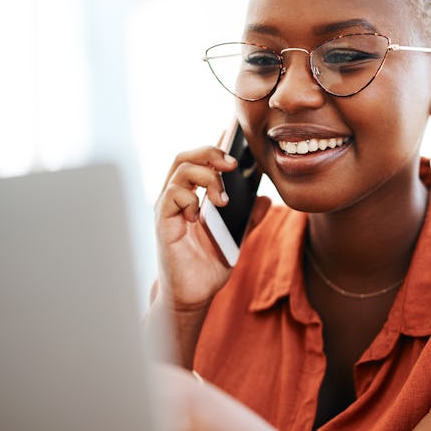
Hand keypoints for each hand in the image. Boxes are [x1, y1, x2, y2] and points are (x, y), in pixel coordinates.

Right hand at [153, 147, 269, 308]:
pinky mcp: (163, 222)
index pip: (201, 160)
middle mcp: (177, 197)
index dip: (215, 144)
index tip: (233, 134)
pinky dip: (190, 198)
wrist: (193, 296)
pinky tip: (200, 214)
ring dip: (206, 176)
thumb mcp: (236, 239)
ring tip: (222, 197)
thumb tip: (267, 200)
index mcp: (194, 196)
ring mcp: (168, 208)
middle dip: (211, 152)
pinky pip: (172, 195)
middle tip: (233, 163)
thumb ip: (249, 219)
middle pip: (187, 156)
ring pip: (180, 169)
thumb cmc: (208, 266)